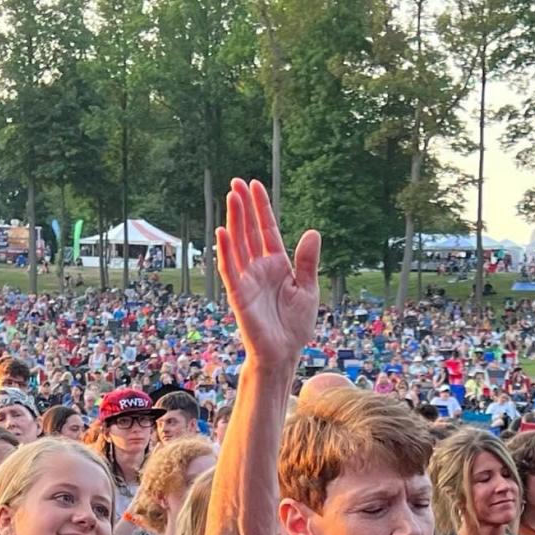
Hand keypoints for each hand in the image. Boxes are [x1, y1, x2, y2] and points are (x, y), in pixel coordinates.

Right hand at [216, 178, 320, 365]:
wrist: (284, 353)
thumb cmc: (295, 326)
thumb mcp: (307, 290)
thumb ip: (308, 262)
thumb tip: (312, 232)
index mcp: (277, 265)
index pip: (267, 230)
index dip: (261, 208)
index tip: (255, 185)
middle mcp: (259, 268)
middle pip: (248, 231)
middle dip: (243, 207)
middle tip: (236, 182)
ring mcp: (247, 280)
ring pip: (237, 244)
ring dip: (234, 221)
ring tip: (231, 196)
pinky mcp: (238, 294)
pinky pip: (230, 269)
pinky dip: (225, 251)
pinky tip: (222, 231)